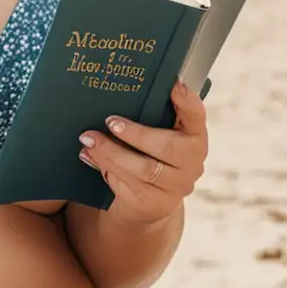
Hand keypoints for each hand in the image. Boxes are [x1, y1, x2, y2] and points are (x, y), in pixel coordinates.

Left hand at [77, 78, 206, 224]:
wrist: (151, 201)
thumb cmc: (150, 156)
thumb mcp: (155, 136)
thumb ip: (145, 118)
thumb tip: (109, 99)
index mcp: (195, 136)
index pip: (196, 116)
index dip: (187, 101)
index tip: (174, 85)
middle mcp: (192, 161)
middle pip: (167, 147)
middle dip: (135, 134)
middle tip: (110, 121)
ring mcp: (176, 185)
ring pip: (144, 169)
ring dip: (112, 152)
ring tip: (90, 140)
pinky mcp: (156, 202)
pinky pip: (130, 185)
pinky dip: (106, 168)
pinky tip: (90, 156)